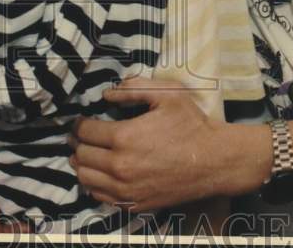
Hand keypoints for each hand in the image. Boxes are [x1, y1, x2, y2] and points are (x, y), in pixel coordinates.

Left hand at [70, 77, 234, 212]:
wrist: (215, 161)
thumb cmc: (191, 125)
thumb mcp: (166, 94)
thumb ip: (132, 89)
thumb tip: (106, 94)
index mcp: (124, 137)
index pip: (85, 132)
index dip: (79, 124)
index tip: (81, 121)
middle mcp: (120, 167)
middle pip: (81, 155)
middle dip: (77, 143)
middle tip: (80, 136)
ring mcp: (127, 189)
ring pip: (86, 179)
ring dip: (82, 164)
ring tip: (86, 154)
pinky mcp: (135, 203)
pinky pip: (101, 197)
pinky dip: (94, 184)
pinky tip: (100, 174)